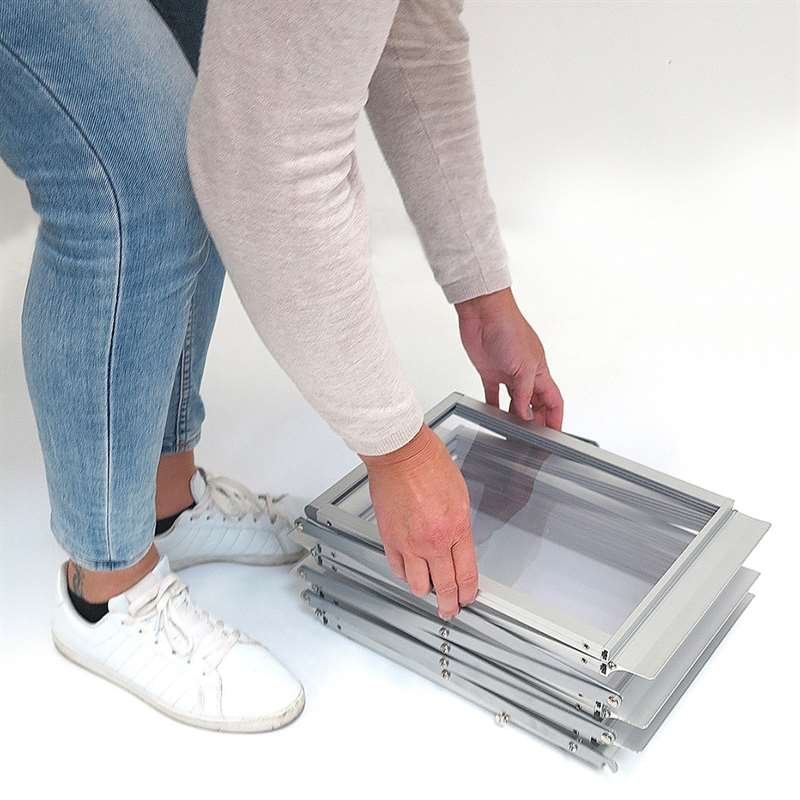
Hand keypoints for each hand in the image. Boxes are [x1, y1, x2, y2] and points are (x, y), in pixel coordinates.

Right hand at [361, 425, 476, 618]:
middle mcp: (433, 541)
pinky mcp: (389, 538)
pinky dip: (404, 575)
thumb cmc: (429, 465)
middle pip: (445, 585)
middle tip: (450, 610)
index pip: (466, 573)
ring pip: (418, 584)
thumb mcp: (460, 496)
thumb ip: (459, 526)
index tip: (468, 598)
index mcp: (456, 529)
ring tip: (429, 592)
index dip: (469, 592)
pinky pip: (397, 568)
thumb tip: (458, 544)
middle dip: (450, 604)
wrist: (400, 454)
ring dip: (426, 591)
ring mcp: (409, 542)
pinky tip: (409, 573)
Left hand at [456, 288, 563, 428]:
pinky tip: (492, 415)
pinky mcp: (489, 371)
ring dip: (515, 416)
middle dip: (536, 421)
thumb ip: (524, 394)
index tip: (555, 434)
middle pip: (535, 403)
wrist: (483, 313)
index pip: (553, 400)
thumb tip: (527, 416)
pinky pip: (493, 394)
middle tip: (532, 439)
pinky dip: (493, 405)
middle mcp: (525, 374)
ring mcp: (507, 373)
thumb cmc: (508, 329)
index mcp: (540, 371)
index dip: (556, 417)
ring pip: (515, 401)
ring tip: (513, 432)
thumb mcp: (523, 367)